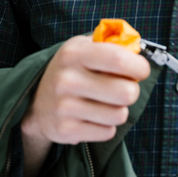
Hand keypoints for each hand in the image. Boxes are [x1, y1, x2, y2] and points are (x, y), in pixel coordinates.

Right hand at [20, 35, 150, 176]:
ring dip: (118, 110)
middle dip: (132, 91)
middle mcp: (67, 79)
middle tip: (123, 89)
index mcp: (74, 53)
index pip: (119, 59)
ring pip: (119, 115)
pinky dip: (106, 126)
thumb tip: (140, 51)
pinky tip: (93, 117)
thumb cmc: (74, 70)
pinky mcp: (65, 130)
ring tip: (105, 103)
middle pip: (126, 92)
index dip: (139, 67)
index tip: (141, 71)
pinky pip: (107, 132)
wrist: (37, 102)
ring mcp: (64, 107)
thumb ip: (114, 44)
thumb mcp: (86, 48)